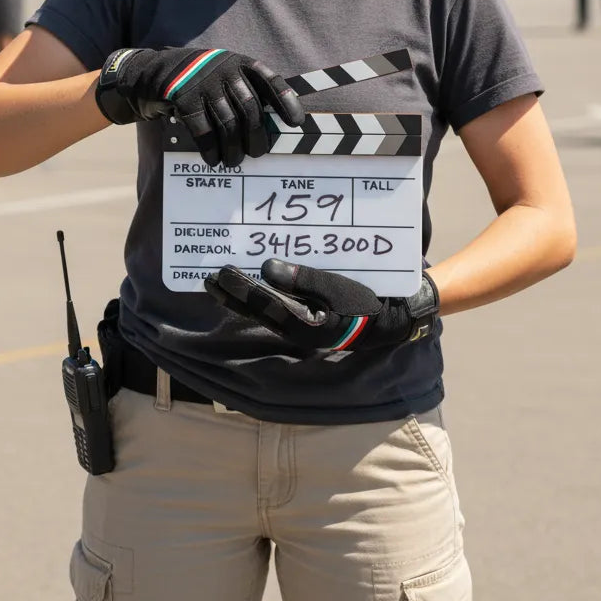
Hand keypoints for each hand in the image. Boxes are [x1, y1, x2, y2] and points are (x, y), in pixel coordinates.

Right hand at [95, 47, 304, 165]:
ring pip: (228, 123)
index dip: (286, 102)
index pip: (270, 81)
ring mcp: (203, 82)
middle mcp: (224, 70)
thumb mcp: (222, 77)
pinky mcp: (183, 97)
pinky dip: (210, 149)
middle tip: (256, 154)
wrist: (152, 72)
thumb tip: (267, 129)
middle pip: (250, 109)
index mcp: (240, 64)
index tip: (296, 123)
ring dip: (233, 148)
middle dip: (256, 137)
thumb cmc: (197, 81)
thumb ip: (244, 93)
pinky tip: (213, 159)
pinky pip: (203, 129)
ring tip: (233, 162)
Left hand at [204, 258, 438, 353]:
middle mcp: (297, 331)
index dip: (240, 288)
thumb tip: (267, 268)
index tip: (220, 272)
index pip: (264, 303)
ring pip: (262, 312)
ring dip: (240, 298)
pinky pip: (274, 310)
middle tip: (207, 278)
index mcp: (305, 324)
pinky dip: (258, 299)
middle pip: (256, 312)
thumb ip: (303, 278)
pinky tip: (250, 289)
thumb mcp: (338, 287)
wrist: (393, 322)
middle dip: (231, 295)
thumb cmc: (368, 303)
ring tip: (219, 284)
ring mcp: (300, 329)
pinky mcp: (305, 324)